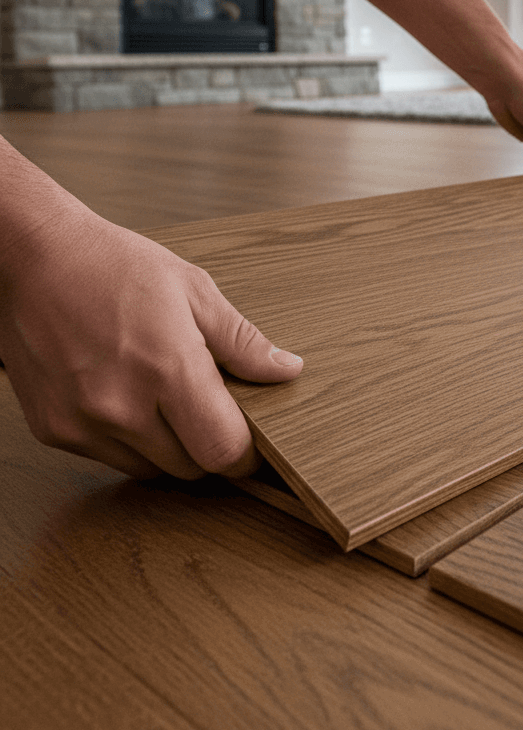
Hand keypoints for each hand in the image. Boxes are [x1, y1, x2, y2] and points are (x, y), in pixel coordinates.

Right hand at [0, 209, 301, 479]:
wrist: (29, 258)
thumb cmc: (112, 265)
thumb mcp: (193, 290)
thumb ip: (242, 341)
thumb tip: (286, 371)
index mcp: (166, 368)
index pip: (222, 449)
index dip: (247, 456)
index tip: (255, 448)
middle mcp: (121, 406)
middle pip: (190, 468)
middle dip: (209, 446)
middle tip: (209, 407)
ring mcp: (82, 424)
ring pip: (150, 470)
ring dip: (169, 448)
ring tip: (163, 396)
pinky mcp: (54, 431)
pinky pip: (110, 458)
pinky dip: (128, 441)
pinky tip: (126, 396)